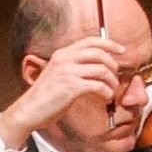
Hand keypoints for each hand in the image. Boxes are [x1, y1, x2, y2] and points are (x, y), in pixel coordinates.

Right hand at [0, 30, 126, 147]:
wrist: (29, 110)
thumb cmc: (46, 96)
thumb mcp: (59, 74)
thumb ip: (74, 67)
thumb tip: (98, 67)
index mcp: (62, 53)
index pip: (90, 41)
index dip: (109, 43)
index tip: (122, 50)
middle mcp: (64, 59)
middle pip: (99, 53)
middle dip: (113, 65)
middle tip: (115, 77)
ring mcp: (67, 72)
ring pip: (101, 70)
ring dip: (111, 81)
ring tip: (111, 91)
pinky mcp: (71, 87)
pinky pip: (98, 86)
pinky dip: (106, 92)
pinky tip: (105, 98)